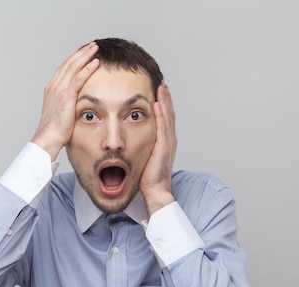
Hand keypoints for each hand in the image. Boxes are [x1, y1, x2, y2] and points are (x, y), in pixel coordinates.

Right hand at [31, 42, 99, 160]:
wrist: (48, 138)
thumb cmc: (55, 131)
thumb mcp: (60, 114)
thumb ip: (67, 105)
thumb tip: (76, 105)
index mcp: (51, 90)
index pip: (64, 69)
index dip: (74, 59)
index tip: (84, 53)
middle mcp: (53, 87)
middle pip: (68, 64)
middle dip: (81, 53)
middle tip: (92, 45)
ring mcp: (59, 91)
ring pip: (73, 67)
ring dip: (85, 56)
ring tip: (96, 48)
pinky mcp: (66, 97)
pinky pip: (78, 79)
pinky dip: (87, 69)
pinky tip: (95, 62)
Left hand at [140, 82, 177, 216]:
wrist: (156, 192)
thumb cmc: (147, 179)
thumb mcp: (143, 158)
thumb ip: (140, 148)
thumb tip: (129, 142)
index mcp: (164, 142)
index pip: (164, 118)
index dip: (162, 103)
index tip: (158, 90)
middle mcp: (169, 140)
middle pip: (168, 113)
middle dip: (165, 97)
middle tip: (161, 81)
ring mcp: (168, 142)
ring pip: (168, 116)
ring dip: (164, 100)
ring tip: (161, 86)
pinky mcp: (164, 147)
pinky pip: (163, 126)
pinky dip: (161, 113)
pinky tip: (158, 103)